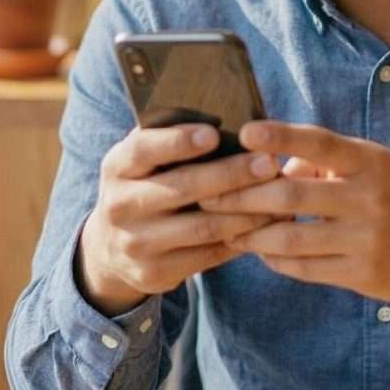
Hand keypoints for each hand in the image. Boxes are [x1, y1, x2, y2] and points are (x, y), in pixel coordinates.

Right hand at [77, 124, 280, 314]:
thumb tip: (226, 117)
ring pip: (203, 226)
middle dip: (231, 174)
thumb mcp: (143, 161)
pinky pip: (208, 255)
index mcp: (116, 167)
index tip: (214, 134)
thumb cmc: (143, 186)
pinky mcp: (154, 273)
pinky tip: (266, 224)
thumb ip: (170, 138)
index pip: (143, 150)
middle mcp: (120, 206)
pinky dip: (242, 238)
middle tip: (269, 163)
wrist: (111, 249)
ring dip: (247, 211)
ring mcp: (136, 243)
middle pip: (182, 188)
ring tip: (278, 194)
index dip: (178, 142)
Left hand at [200, 122, 389, 321]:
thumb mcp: (374, 166)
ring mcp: (367, 238)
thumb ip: (325, 162)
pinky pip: (305, 268)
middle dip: (243, 196)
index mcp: (370, 161)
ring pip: (291, 236)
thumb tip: (273, 165)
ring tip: (228, 229)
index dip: (281, 137)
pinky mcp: (363, 273)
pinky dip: (276, 259)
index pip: (320, 143)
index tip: (245, 132)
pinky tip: (261, 251)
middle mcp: (369, 197)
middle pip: (291, 193)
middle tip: (208, 196)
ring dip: (252, 234)